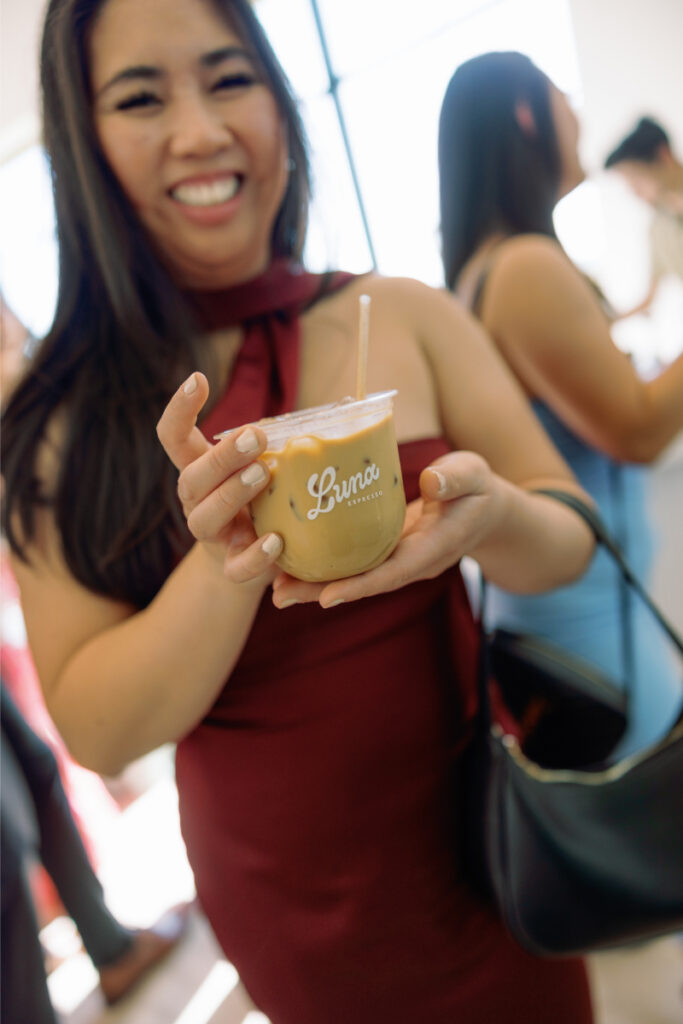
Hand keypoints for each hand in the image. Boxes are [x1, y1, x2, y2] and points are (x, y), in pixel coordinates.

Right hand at [156, 373, 283, 581]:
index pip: (174, 437)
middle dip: (221, 456)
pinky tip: (276, 540)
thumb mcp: (260, 466)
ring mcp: (212, 536)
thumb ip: (275, 445)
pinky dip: (254, 555)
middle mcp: (197, 501)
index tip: (197, 379)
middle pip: (190, 478)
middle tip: (254, 436)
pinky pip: (235, 567)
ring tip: (262, 475)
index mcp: (200, 470)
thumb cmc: (260, 499)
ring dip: (231, 494)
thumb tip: (335, 412)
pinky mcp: (232, 568)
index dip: (178, 409)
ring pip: (204, 518)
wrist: (250, 560)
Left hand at [272, 450, 503, 606]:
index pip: (394, 572)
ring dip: (314, 585)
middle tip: (278, 598)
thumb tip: (431, 483)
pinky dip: (323, 566)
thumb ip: (455, 479)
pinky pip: (352, 564)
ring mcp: (396, 559)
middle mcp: (410, 562)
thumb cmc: (476, 488)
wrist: (484, 509)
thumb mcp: (473, 475)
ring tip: (273, 589)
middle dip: (321, 593)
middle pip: (363, 584)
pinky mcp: (384, 550)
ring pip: (353, 578)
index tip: (327, 597)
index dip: (361, 586)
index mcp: (433, 548)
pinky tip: (289, 562)